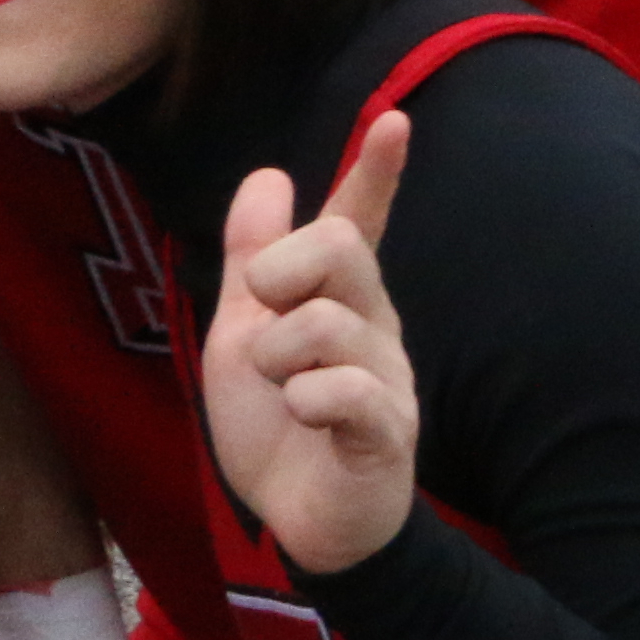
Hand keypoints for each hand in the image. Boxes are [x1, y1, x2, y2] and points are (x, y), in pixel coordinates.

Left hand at [204, 115, 419, 578]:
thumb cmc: (275, 425)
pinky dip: (304, 399)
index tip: (395, 118)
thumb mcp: (244, 330)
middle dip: (282, 270)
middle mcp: (373, 326)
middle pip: (339, 247)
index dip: (374, 172)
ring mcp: (387, 378)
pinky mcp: (387, 432)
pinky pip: (344, 389)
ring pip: (327, 321)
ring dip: (277, 355)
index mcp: (338, 299)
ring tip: (280, 391)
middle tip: (264, 318)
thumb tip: (269, 174)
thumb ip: (254, 258)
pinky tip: (303, 416)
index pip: (360, 221)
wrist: (294, 521)